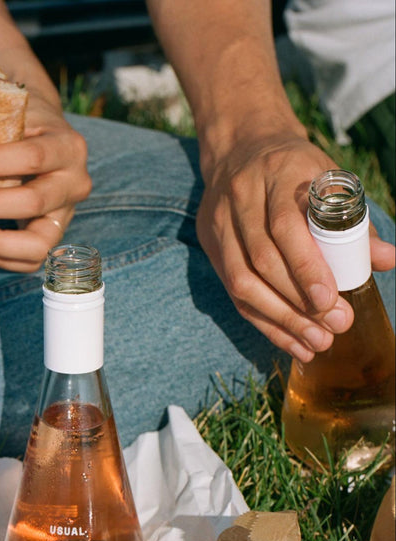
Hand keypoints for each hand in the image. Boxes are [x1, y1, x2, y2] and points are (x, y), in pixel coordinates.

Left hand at [0, 90, 91, 270]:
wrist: (42, 136)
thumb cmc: (18, 122)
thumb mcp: (9, 113)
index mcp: (68, 146)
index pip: (32, 158)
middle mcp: (75, 183)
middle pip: (33, 203)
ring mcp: (67, 215)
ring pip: (38, 244)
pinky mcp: (54, 237)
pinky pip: (30, 261)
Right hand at [196, 131, 395, 361]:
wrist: (241, 149)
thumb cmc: (296, 171)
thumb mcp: (329, 180)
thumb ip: (356, 223)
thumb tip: (387, 259)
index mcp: (277, 173)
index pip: (284, 226)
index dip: (306, 268)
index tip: (328, 300)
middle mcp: (242, 196)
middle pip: (262, 260)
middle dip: (297, 302)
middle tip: (332, 327)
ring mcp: (220, 222)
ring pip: (242, 281)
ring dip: (280, 318)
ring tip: (315, 342)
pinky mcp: (210, 245)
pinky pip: (234, 293)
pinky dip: (265, 322)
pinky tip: (291, 341)